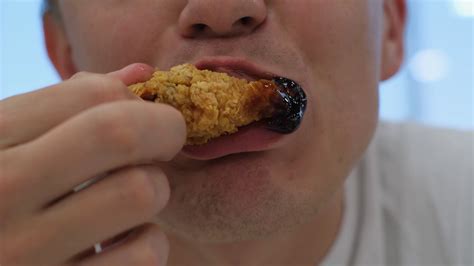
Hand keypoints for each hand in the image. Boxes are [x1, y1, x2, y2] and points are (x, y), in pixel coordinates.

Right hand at [0, 64, 185, 264]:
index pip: (92, 94)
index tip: (148, 113)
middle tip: (165, 142)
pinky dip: (147, 243)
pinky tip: (120, 241)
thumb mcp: (12, 140)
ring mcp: (27, 252)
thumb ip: (70, 104)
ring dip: (153, 190)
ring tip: (132, 196)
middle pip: (121, 133)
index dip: (138, 98)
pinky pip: (144, 254)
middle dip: (164, 129)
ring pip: (141, 193)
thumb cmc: (1, 192)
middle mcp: (0, 192)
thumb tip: (141, 74)